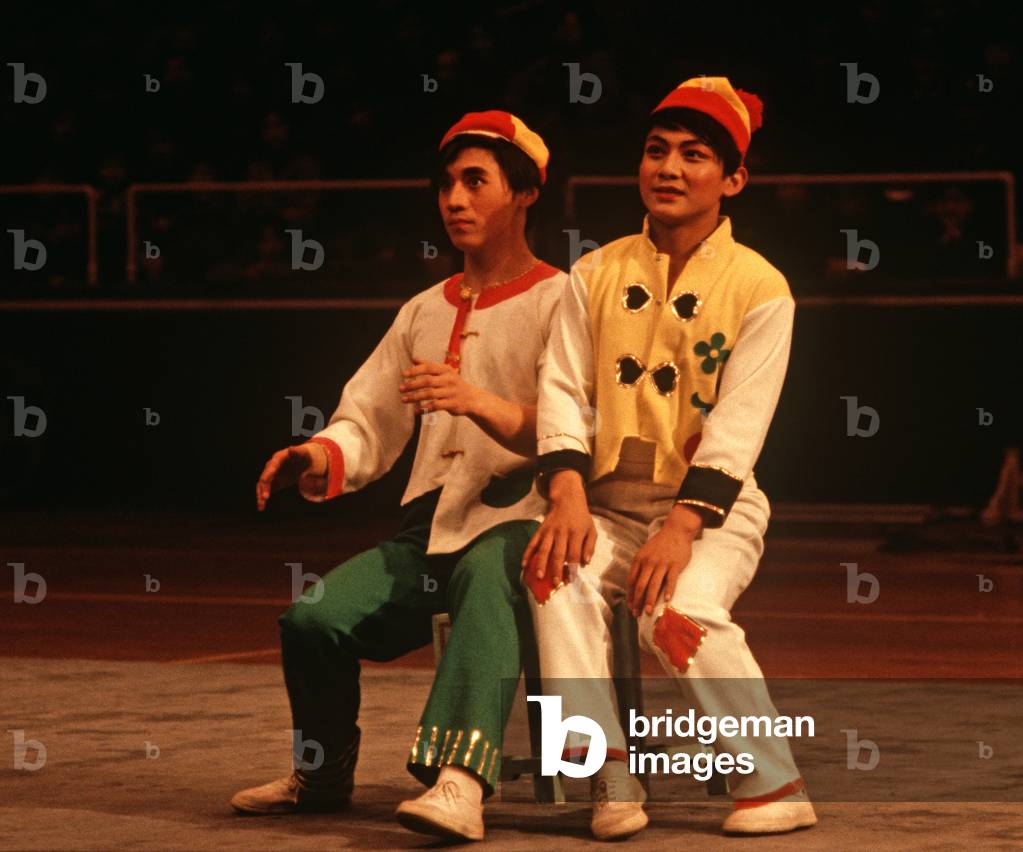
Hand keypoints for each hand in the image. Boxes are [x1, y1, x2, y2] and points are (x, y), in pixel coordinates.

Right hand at [255, 443, 324, 511]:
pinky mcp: (273, 483)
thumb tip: (291, 449)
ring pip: (262, 486)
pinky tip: (261, 507)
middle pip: (264, 478)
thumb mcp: (302, 454)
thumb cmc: (304, 456)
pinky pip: (265, 491)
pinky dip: (263, 499)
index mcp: (277, 459)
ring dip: (260, 495)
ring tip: (261, 506)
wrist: (304, 462)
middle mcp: (271, 467)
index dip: (267, 474)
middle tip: (265, 498)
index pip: (270, 467)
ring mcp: (271, 476)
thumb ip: (297, 453)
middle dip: (263, 488)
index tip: (265, 482)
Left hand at [399, 358, 481, 416]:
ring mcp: (451, 392)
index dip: (416, 370)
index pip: (428, 368)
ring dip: (415, 397)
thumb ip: (429, 366)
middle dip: (412, 385)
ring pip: (430, 394)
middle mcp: (449, 380)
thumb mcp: (444, 372)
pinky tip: (416, 411)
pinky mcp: (452, 404)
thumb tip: (414, 359)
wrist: (472, 398)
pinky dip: (424, 408)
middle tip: (400, 388)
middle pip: (428, 381)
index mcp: (446, 370)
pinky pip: (436, 406)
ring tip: (404, 399)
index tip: (404, 375)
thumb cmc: (453, 384)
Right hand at [521, 470, 595, 587]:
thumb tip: (585, 562)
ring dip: (541, 563)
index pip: (574, 554)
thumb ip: (590, 546)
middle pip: (558, 553)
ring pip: (544, 549)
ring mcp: (549, 531)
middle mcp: (562, 532)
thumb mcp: (591, 530)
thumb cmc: (581, 518)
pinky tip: (524, 564)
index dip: (572, 567)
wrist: (567, 499)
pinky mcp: (540, 529)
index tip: (570, 580)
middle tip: (555, 583)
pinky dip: (527, 553)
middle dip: (556, 569)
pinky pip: (533, 542)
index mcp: (576, 533)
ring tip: (539, 576)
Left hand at [627, 506, 701, 615]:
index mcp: (639, 559)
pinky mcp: (675, 564)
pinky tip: (665, 600)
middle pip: (641, 585)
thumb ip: (640, 567)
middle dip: (638, 601)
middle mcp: (649, 562)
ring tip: (648, 612)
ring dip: (650, 600)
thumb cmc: (660, 544)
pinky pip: (670, 580)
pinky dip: (668, 591)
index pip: (632, 581)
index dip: (630, 595)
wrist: (676, 530)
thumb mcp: (645, 553)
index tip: (630, 607)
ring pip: (654, 585)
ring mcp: (662, 563)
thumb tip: (635, 586)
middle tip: (637, 614)